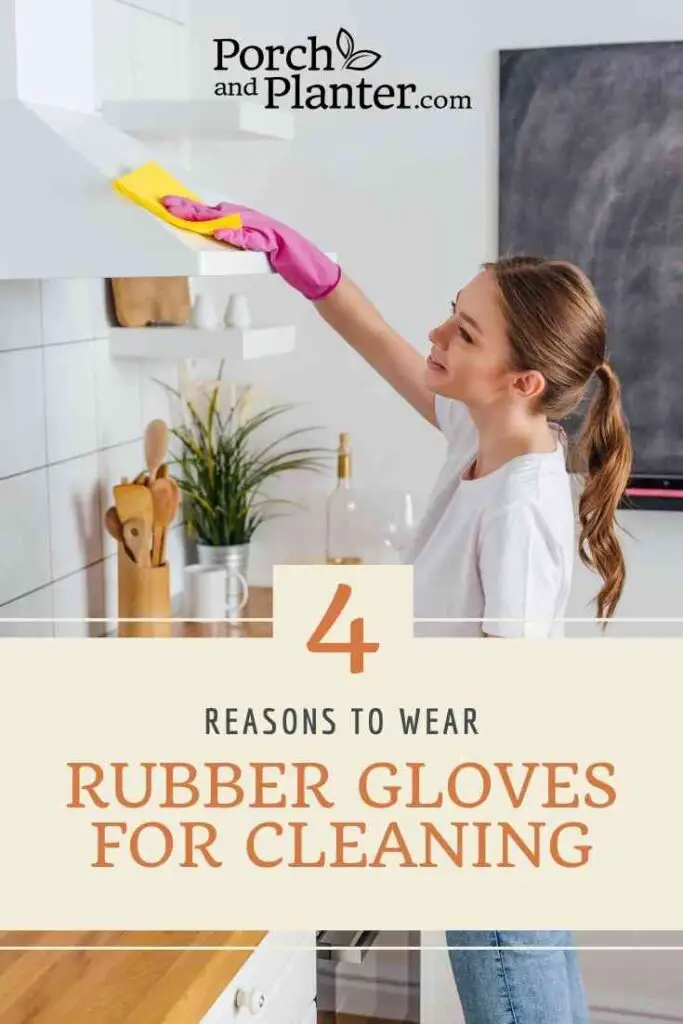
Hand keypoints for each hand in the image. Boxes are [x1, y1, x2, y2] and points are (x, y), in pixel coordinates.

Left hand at [161, 196, 340, 300]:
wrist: (310, 267)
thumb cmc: (282, 258)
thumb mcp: (252, 248)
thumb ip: (234, 241)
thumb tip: (212, 236)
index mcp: (245, 220)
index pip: (214, 211)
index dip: (191, 207)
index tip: (169, 205)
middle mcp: (251, 219)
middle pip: (217, 212)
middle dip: (191, 208)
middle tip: (168, 204)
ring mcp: (262, 228)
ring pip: (230, 220)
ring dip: (207, 217)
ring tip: (186, 214)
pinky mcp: (272, 240)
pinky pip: (250, 237)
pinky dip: (235, 234)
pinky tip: (220, 232)